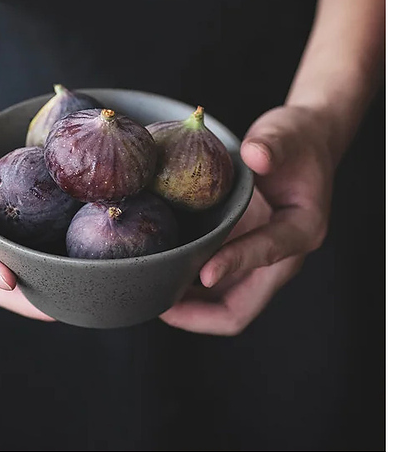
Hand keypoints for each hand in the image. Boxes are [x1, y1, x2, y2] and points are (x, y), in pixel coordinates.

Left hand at [160, 105, 334, 334]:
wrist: (304, 141)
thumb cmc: (297, 139)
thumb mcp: (285, 136)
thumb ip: (271, 146)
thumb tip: (255, 155)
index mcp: (300, 231)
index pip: (265, 257)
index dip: (233, 265)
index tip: (200, 272)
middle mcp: (279, 257)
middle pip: (239, 309)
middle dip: (197, 315)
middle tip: (155, 304)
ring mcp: (256, 260)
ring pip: (220, 304)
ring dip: (187, 308)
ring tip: (146, 296)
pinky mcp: (239, 251)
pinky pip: (211, 283)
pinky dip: (185, 284)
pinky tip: (157, 271)